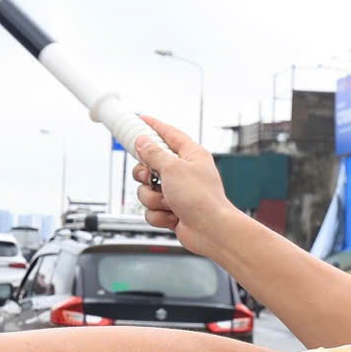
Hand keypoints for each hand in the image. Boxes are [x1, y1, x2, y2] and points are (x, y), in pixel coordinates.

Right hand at [129, 116, 239, 253]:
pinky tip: (172, 217)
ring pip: (147, 190)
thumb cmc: (200, 198)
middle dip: (145, 175)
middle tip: (149, 177)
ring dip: (153, 199)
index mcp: (190, 155)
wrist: (211, 231)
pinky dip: (159, 215)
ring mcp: (177, 192)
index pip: (169, 134)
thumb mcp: (173, 168)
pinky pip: (152, 209)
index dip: (153, 126)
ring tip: (168, 203)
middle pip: (150, 165)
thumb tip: (142, 142)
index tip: (139, 120)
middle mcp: (184, 172)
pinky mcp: (172, 210)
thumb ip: (154, 154)